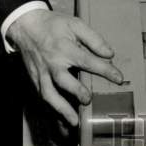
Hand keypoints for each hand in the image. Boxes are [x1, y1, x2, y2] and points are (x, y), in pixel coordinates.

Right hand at [7, 7, 123, 125]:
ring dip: (61, 109)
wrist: (26, 26)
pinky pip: (42, 97)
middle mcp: (52, 63)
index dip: (105, 70)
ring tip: (73, 121)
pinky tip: (60, 118)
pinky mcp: (34, 79)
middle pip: (64, 81)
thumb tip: (109, 53)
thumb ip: (93, 39)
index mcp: (64, 48)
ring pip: (49, 94)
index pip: (87, 61)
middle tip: (88, 100)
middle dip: (76, 92)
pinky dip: (51, 109)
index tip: (119, 78)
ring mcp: (41, 73)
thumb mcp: (75, 24)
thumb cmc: (53, 25)